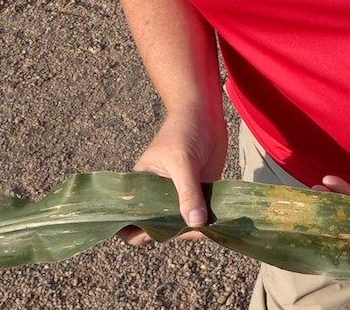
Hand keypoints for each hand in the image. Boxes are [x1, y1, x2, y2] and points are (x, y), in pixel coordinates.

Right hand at [118, 110, 227, 245]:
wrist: (206, 113)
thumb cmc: (184, 131)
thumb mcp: (182, 161)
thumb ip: (187, 192)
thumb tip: (195, 224)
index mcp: (142, 187)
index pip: (131, 219)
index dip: (136, 232)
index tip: (151, 235)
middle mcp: (159, 195)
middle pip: (159, 227)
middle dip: (173, 233)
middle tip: (192, 227)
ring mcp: (180, 195)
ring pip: (183, 224)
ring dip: (194, 230)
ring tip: (210, 226)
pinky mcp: (201, 193)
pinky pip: (202, 214)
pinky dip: (209, 222)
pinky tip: (219, 224)